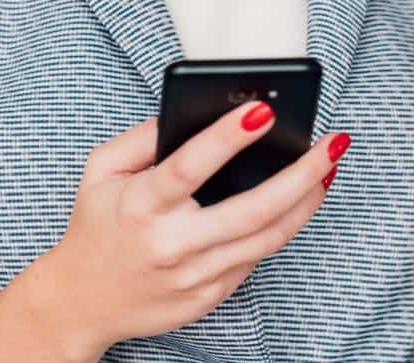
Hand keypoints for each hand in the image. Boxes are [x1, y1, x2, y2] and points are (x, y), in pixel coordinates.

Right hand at [35, 102, 350, 358]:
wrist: (81, 303)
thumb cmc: (96, 227)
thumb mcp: (100, 172)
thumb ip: (140, 137)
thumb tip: (187, 111)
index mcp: (141, 205)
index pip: (191, 166)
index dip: (229, 137)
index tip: (264, 111)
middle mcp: (172, 244)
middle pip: (254, 209)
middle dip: (303, 174)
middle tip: (333, 143)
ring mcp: (195, 276)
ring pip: (269, 237)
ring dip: (308, 200)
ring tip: (330, 168)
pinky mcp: (210, 296)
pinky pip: (256, 257)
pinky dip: (283, 225)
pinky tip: (301, 200)